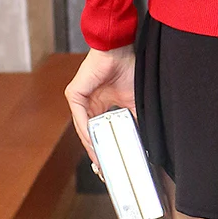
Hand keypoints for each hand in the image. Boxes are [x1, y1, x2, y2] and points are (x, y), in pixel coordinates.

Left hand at [64, 44, 136, 167]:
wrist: (120, 49)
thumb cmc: (128, 68)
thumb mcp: (133, 102)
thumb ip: (133, 121)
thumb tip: (143, 141)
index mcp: (100, 105)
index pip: (99, 131)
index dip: (104, 148)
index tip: (111, 165)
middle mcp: (88, 104)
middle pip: (89, 134)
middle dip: (96, 153)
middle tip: (104, 170)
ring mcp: (79, 99)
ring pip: (83, 129)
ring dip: (91, 146)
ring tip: (100, 162)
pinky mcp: (74, 94)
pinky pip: (79, 118)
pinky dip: (86, 132)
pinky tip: (93, 143)